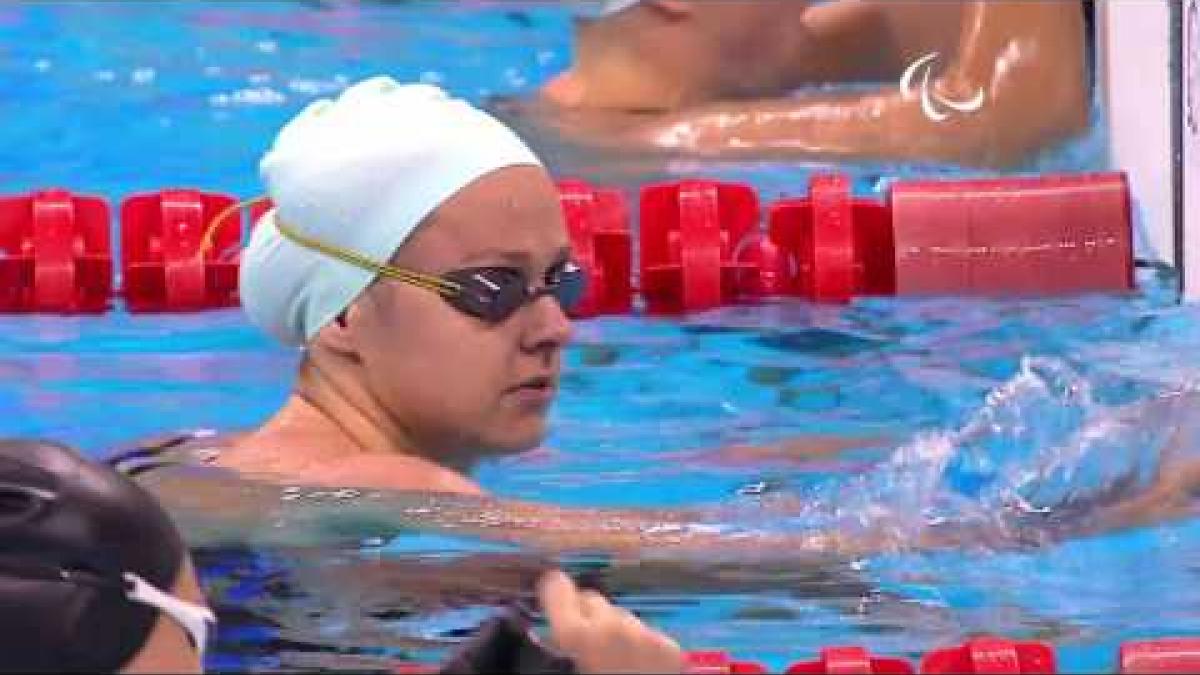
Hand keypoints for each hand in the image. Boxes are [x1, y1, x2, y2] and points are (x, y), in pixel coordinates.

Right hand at [536, 569, 684, 673]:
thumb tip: (550, 641)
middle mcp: (613, 626)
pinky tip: (638, 672)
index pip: (557, 588)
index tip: (550, 600)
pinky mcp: (672, 649)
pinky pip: (648, 636)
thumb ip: (553, 656)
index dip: (552, 594)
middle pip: (593, 601)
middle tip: (583, 646)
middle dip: (585, 617)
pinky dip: (641, 648)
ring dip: (614, 633)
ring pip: (622, 619)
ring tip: (613, 664)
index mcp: (578, 637)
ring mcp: (647, 635)